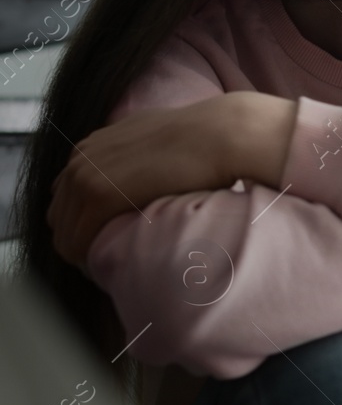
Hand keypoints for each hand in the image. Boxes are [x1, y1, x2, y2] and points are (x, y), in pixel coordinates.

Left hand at [46, 93, 289, 269]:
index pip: (66, 198)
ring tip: (112, 271)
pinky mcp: (99, 194)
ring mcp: (86, 175)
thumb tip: (148, 173)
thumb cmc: (203, 139)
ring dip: (83, 256)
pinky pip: (78, 240)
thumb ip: (137, 156)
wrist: (219, 133)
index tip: (107, 239)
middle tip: (108, 260)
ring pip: (64, 234)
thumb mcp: (156, 141)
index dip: (82, 223)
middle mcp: (80, 159)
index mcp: (91, 148)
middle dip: (78, 241)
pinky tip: (112, 269)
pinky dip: (89, 260)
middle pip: (59, 218)